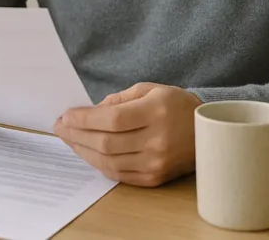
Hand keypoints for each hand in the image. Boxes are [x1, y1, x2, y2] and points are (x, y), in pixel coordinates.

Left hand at [53, 82, 201, 186]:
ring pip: (109, 161)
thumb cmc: (177, 106)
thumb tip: (93, 110)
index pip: (112, 119)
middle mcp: (157, 140)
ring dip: (83, 151)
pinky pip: (119, 174)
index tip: (65, 116)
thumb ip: (120, 99)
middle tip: (60, 127)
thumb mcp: (151, 89)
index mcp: (156, 112)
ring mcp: (156, 162)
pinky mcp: (155, 177)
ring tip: (69, 140)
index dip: (84, 119)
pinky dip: (99, 164)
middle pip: (106, 142)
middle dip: (77, 135)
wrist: (208, 133)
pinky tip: (88, 153)